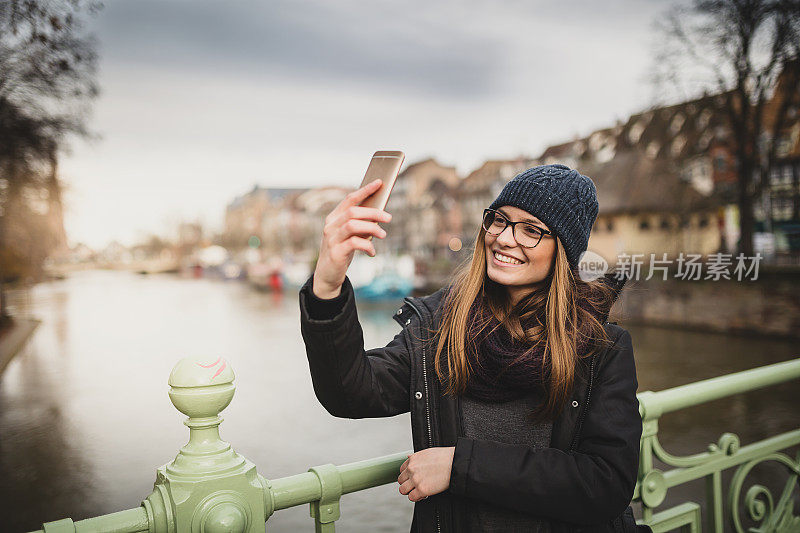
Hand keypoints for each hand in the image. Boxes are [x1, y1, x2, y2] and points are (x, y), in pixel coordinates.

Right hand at [312, 179, 391, 298]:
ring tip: (383, 234)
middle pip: (353, 211)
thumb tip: (380, 215)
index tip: (379, 183)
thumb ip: (360, 225)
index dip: (365, 190)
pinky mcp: (335, 252)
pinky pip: (354, 243)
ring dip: (372, 228)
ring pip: (353, 225)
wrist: (327, 275)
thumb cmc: (342, 251)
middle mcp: (330, 226)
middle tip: (389, 218)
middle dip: (373, 212)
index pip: (349, 199)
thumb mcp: (349, 236)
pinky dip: (367, 246)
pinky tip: (372, 252)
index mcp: (334, 218)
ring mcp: (331, 239)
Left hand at [397, 447, 454, 502]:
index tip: (413, 478)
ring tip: (419, 491)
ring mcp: (415, 480)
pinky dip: (417, 498)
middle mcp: (411, 469)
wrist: (455, 463)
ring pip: (403, 490)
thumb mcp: (428, 452)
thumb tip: (408, 457)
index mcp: (413, 459)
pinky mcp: (422, 490)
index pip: (402, 470)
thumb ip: (416, 457)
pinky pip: (412, 497)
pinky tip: (424, 495)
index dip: (408, 476)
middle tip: (416, 486)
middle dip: (408, 484)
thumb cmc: (445, 457)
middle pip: (401, 481)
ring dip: (410, 492)